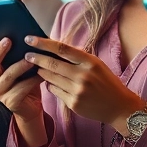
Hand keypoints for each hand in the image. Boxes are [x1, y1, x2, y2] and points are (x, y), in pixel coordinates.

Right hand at [0, 38, 47, 146]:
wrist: (32, 108)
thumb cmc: (27, 83)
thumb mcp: (22, 67)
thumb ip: (21, 54)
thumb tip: (29, 35)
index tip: (1, 32)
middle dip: (1, 51)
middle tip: (10, 40)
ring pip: (8, 76)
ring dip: (20, 66)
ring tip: (31, 59)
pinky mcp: (10, 102)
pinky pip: (21, 88)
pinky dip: (32, 80)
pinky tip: (41, 75)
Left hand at [24, 37, 144, 136]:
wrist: (120, 107)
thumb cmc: (106, 82)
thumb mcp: (96, 64)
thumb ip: (77, 57)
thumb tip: (54, 48)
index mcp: (90, 62)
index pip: (62, 49)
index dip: (43, 43)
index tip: (29, 39)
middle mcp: (83, 75)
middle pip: (52, 64)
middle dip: (36, 59)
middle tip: (26, 55)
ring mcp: (78, 91)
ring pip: (51, 78)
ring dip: (41, 72)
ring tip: (38, 68)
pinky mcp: (73, 104)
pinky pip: (55, 91)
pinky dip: (50, 85)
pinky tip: (50, 82)